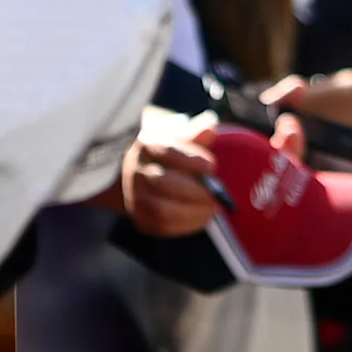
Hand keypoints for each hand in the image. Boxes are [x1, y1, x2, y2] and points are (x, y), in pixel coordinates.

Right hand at [120, 114, 226, 237]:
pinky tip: (201, 218)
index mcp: (146, 145)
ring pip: (161, 209)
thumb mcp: (177, 137)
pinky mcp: (138, 217)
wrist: (135, 176)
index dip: (191, 160)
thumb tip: (211, 125)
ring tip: (213, 209)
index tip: (212, 167)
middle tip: (217, 196)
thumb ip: (195, 133)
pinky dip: (185, 225)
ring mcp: (134, 196)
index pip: (167, 152)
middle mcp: (135, 170)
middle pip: (162, 183)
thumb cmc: (165, 153)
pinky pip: (161, 226)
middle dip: (195, 191)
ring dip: (192, 212)